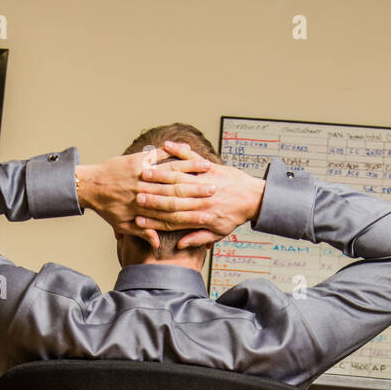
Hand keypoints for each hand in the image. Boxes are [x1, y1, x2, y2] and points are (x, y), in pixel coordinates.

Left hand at [76, 148, 216, 248]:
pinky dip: (175, 154)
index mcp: (144, 208)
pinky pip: (160, 155)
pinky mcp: (139, 159)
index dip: (190, 211)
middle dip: (197, 189)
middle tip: (215, 190)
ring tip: (208, 169)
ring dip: (191, 170)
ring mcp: (142, 173)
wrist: (89, 186)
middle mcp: (145, 190)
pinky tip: (187, 151)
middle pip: (176, 190)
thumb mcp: (122, 225)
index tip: (206, 212)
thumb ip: (142, 233)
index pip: (172, 211)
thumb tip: (158, 243)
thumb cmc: (106, 208)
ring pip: (171, 171)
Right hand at [135, 140, 264, 248]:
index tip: (139, 219)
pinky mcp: (210, 167)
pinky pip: (192, 157)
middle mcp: (201, 197)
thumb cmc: (234, 216)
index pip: (173, 218)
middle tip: (135, 196)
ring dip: (160, 174)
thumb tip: (180, 245)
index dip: (155, 219)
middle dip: (152, 197)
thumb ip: (198, 238)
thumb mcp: (218, 232)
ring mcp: (205, 180)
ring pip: (179, 176)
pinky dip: (179, 150)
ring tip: (144, 173)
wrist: (254, 198)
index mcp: (201, 214)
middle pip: (172, 197)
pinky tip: (166, 145)